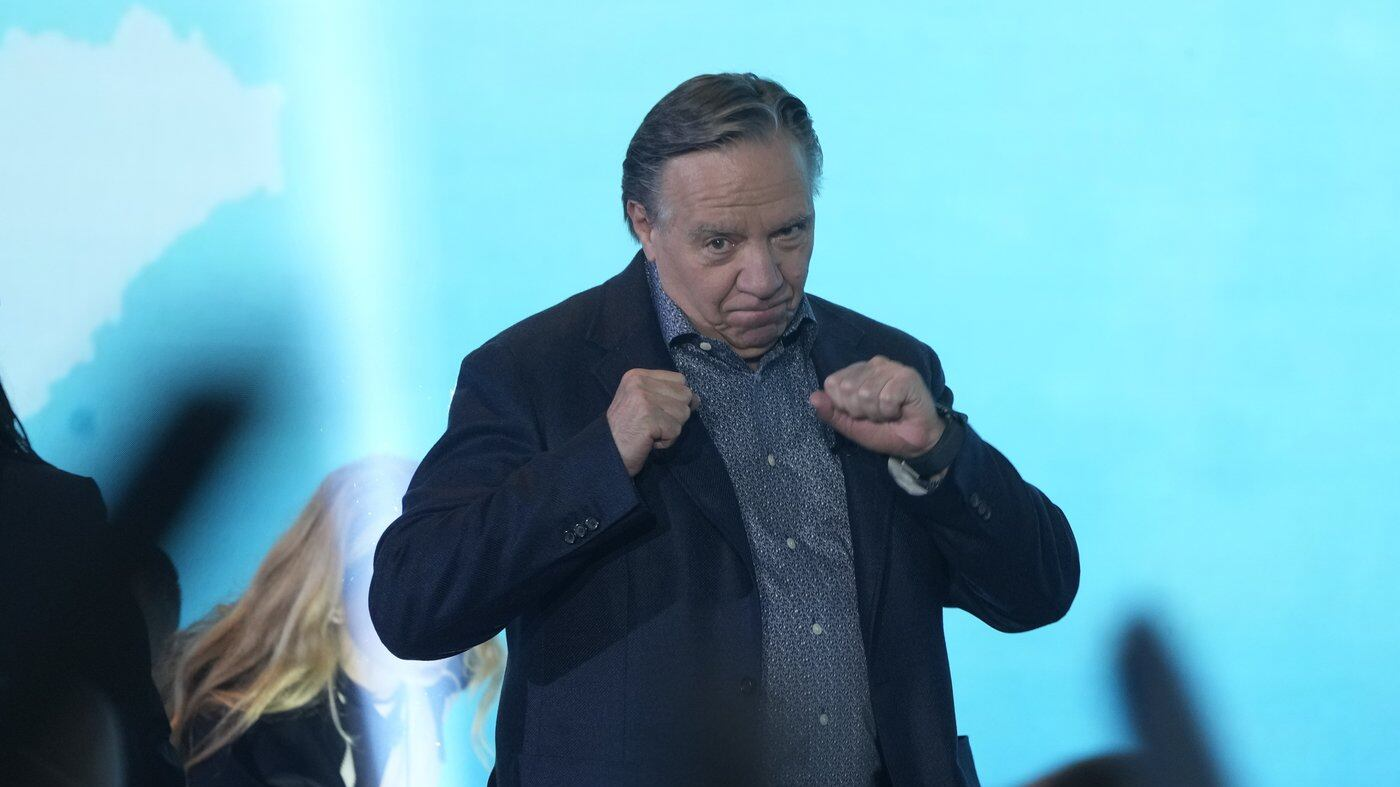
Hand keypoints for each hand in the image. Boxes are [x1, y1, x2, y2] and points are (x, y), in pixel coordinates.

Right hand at [607, 369, 699, 476]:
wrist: (604, 452)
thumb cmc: (625, 430)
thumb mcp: (640, 401)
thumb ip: (664, 394)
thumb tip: (696, 398)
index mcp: (637, 375)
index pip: (679, 379)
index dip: (677, 398)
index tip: (660, 411)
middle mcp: (640, 383)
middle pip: (685, 395)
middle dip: (675, 414)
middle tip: (653, 424)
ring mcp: (644, 400)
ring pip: (683, 413)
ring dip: (671, 429)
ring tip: (650, 433)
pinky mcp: (649, 419)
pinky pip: (676, 430)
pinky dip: (666, 441)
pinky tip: (649, 441)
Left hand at [809, 355, 943, 458]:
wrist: (915, 443)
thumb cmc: (883, 431)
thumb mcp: (851, 426)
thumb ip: (831, 412)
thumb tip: (812, 397)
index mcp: (856, 372)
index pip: (832, 384)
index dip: (843, 406)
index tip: (861, 414)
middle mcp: (872, 364)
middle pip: (848, 389)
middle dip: (861, 411)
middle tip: (878, 415)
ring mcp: (891, 367)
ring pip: (866, 394)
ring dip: (877, 413)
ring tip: (889, 413)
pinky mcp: (907, 375)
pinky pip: (886, 398)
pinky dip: (891, 411)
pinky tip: (900, 410)